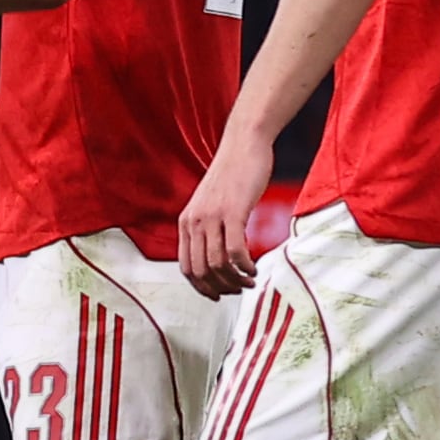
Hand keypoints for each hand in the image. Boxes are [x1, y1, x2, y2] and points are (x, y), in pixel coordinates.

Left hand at [177, 135, 276, 297]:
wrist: (243, 144)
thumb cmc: (232, 174)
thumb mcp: (210, 204)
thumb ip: (208, 227)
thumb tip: (217, 257)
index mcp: (186, 222)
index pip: (186, 267)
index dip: (202, 287)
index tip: (218, 295)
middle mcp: (195, 221)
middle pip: (201, 271)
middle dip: (221, 288)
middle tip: (239, 289)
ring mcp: (212, 216)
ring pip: (217, 265)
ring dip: (235, 280)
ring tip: (249, 280)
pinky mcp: (233, 212)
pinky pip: (235, 251)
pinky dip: (244, 266)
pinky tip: (254, 268)